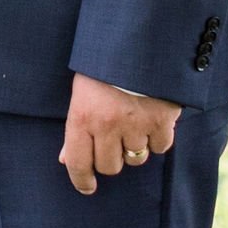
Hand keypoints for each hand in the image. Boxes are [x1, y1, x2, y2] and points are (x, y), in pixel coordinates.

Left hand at [60, 74, 182, 196]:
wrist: (139, 40)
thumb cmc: (104, 65)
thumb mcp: (82, 92)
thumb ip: (77, 127)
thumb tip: (66, 159)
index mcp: (82, 116)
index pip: (77, 162)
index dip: (81, 180)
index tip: (87, 187)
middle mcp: (107, 125)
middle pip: (109, 167)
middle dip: (111, 158)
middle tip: (114, 140)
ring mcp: (135, 124)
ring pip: (135, 158)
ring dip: (135, 147)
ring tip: (134, 124)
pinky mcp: (162, 121)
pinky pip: (160, 147)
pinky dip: (158, 139)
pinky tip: (153, 121)